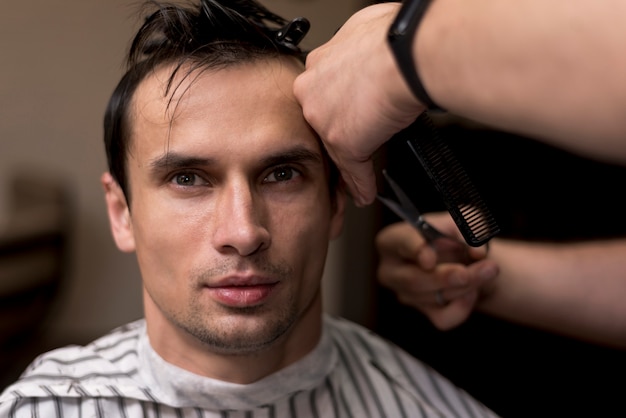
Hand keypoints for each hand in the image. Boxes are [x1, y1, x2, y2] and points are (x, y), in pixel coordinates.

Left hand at [293, 2, 423, 206]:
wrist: (403, 56)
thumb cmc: (393, 38)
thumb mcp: (363, 29)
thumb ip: (355, 44)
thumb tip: (366, 41)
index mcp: (317, 64)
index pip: (321, 92)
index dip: (336, 104)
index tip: (346, 111)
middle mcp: (312, 92)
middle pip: (321, 120)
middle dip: (337, 131)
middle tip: (354, 140)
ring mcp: (324, 120)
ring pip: (333, 145)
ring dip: (348, 160)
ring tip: (357, 175)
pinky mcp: (342, 143)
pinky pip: (351, 169)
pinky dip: (359, 183)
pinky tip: (364, 192)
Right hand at [376, 215, 498, 329]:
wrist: (464, 258)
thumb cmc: (453, 235)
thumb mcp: (461, 222)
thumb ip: (469, 232)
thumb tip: (477, 253)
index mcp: (392, 240)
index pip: (400, 243)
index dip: (414, 250)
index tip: (429, 260)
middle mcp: (391, 270)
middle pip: (412, 280)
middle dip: (443, 277)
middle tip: (466, 273)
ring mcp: (404, 294)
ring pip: (432, 298)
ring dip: (465, 286)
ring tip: (487, 270)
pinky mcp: (423, 312)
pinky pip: (443, 318)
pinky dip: (463, 306)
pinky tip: (472, 291)